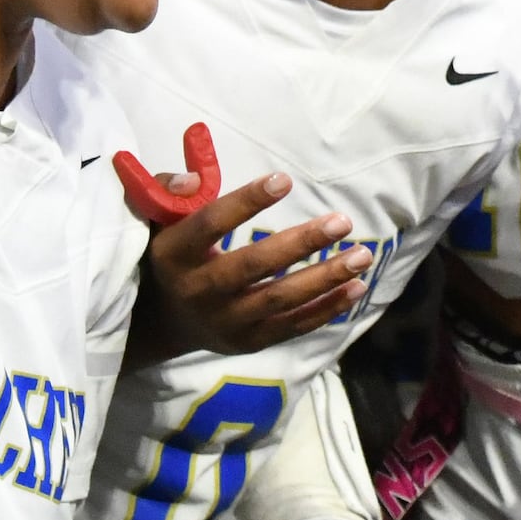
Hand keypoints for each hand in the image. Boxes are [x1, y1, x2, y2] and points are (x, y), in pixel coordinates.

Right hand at [117, 130, 365, 357]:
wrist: (163, 321)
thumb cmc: (171, 253)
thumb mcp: (158, 218)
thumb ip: (169, 191)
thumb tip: (194, 176)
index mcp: (175, 254)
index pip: (210, 224)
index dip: (246, 202)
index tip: (285, 179)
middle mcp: (199, 290)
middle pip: (254, 266)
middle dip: (301, 244)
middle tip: (342, 222)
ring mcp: (225, 321)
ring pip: (279, 300)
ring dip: (325, 277)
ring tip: (362, 255)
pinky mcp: (248, 342)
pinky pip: (291, 327)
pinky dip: (326, 309)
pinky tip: (357, 287)